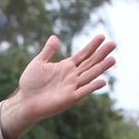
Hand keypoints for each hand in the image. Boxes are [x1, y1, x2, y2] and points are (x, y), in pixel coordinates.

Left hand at [0, 33, 115, 138]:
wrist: (25, 102)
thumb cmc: (30, 83)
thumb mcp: (38, 63)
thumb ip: (48, 51)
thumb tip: (55, 37)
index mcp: (66, 66)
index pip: (83, 54)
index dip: (92, 46)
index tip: (102, 36)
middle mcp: (72, 76)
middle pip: (90, 63)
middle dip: (101, 53)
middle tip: (113, 43)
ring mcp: (72, 87)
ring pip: (90, 75)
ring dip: (101, 68)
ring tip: (113, 59)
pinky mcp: (70, 98)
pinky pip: (83, 92)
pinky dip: (92, 87)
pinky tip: (102, 81)